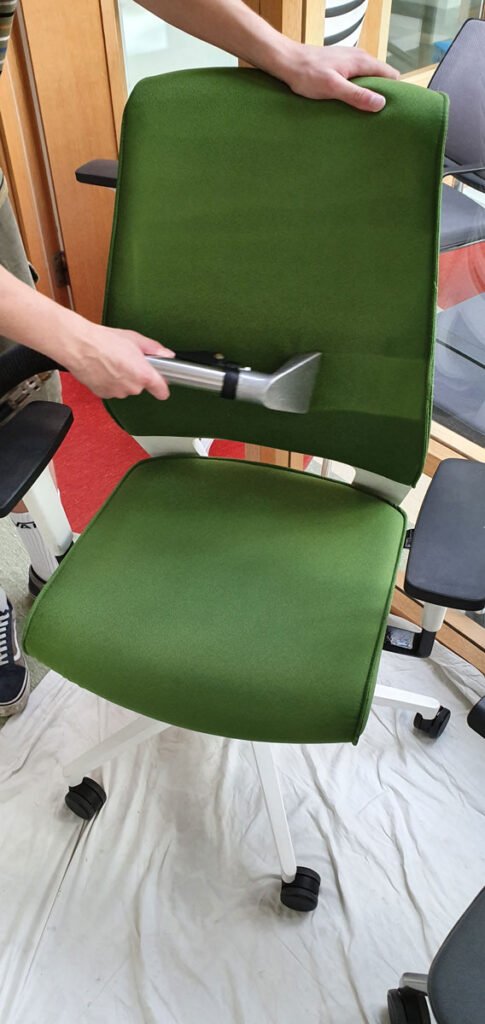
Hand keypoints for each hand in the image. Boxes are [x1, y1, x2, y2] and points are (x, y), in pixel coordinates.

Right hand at [65, 321, 173, 399]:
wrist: (78, 346)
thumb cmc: (103, 341)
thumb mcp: (134, 339)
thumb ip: (154, 349)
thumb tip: (166, 354)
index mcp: (143, 375)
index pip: (162, 391)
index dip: (161, 387)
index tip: (160, 384)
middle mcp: (132, 387)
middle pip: (141, 386)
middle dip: (137, 375)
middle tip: (127, 360)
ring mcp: (117, 392)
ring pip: (125, 388)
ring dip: (122, 379)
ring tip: (112, 362)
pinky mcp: (103, 394)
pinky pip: (112, 389)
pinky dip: (109, 382)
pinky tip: (103, 368)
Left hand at [276, 44, 399, 110]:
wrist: (286, 61)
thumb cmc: (306, 73)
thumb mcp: (333, 87)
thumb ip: (357, 95)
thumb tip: (381, 103)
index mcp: (362, 61)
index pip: (391, 75)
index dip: (394, 92)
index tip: (391, 110)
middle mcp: (359, 58)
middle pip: (381, 78)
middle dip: (380, 95)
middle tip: (375, 116)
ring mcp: (349, 61)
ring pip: (368, 79)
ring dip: (366, 94)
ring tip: (362, 112)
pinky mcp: (339, 66)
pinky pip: (355, 79)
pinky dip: (355, 91)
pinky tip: (348, 103)